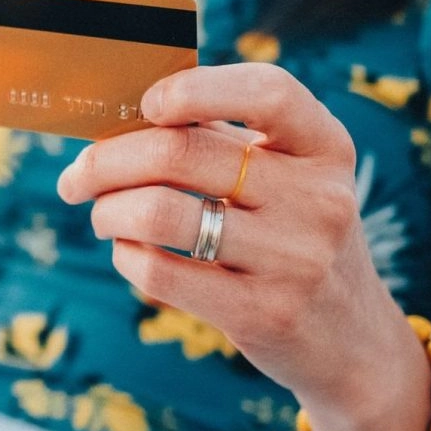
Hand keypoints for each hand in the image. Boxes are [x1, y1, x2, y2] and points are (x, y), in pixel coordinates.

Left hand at [54, 63, 430, 430]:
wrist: (352, 340)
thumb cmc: (293, 238)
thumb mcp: (287, 180)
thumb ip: (222, 141)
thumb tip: (120, 114)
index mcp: (326, 146)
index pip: (268, 92)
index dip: (195, 89)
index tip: (146, 104)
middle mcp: (320, 198)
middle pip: (181, 152)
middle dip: (106, 161)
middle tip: (78, 176)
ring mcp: (297, 259)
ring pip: (158, 213)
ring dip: (108, 211)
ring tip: (103, 216)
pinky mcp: (264, 313)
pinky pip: (160, 272)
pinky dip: (126, 257)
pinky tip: (129, 252)